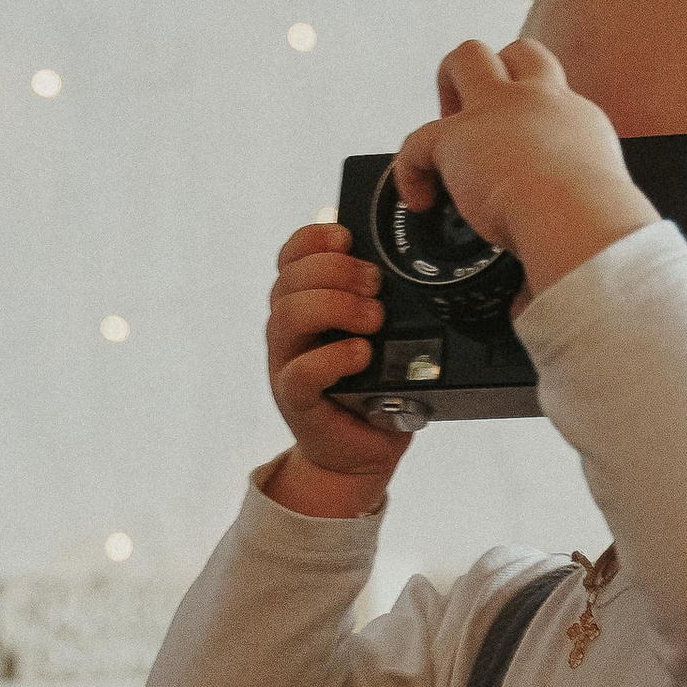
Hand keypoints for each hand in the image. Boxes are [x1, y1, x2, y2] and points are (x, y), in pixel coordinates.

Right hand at [263, 223, 415, 515]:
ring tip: (375, 320)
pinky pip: (302, 370)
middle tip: (376, 287)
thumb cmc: (376, 386)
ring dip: (336, 306)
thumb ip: (376, 299)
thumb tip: (399, 261)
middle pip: (291, 279)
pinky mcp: (295, 398)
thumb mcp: (381, 335)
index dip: (314, 239)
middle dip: (337, 272)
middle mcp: (288, 329)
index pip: (291, 255)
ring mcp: (286, 363)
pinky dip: (334, 357)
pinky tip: (362, 353)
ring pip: (289, 315)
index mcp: (303, 303)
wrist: (363, 449)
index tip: (348, 238)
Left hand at [393, 37, 657, 300]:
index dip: (533, 119)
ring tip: (447, 137)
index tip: (525, 156)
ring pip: (468, 56)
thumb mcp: (594, 228)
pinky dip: (410, 168)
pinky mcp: (458, 135)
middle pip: (520, 52)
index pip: (554, 100)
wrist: (579, 222)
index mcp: (579, 125)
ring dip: (450, 86)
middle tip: (484, 128)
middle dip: (496, 77)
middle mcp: (542, 103)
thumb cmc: (597, 233)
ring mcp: (499, 110)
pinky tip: (420, 200)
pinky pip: (416, 139)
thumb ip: (565, 248)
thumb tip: (536, 303)